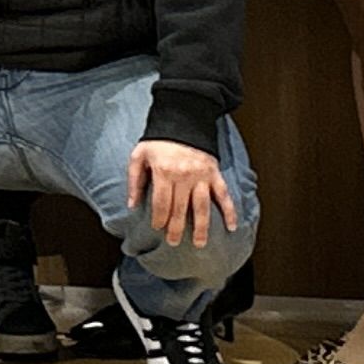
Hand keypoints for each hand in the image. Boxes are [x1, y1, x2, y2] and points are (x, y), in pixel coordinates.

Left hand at [122, 137, 239, 249]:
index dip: (159, 218)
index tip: (157, 228)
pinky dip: (229, 210)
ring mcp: (201, 176)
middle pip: (180, 208)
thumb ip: (135, 180)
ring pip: (202, 206)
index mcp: (164, 172)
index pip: (162, 203)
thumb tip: (132, 204)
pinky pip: (223, 194)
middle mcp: (184, 176)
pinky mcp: (214, 173)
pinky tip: (231, 226)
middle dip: (176, 228)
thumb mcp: (139, 155)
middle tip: (173, 243)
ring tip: (199, 243)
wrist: (183, 120)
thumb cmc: (158, 141)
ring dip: (201, 226)